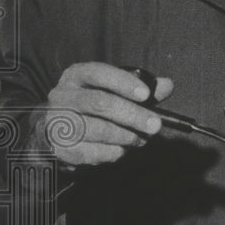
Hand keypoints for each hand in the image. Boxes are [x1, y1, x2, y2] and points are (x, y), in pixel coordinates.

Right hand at [41, 62, 173, 166]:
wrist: (57, 133)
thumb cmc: (92, 108)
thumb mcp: (113, 92)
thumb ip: (141, 89)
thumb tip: (167, 85)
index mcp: (76, 76)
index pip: (98, 73)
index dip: (123, 82)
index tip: (146, 94)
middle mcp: (62, 96)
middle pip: (100, 103)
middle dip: (132, 115)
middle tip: (155, 126)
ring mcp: (56, 122)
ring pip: (97, 130)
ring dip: (126, 137)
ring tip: (141, 140)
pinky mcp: (59, 148)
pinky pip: (92, 152)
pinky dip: (113, 152)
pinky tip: (122, 150)